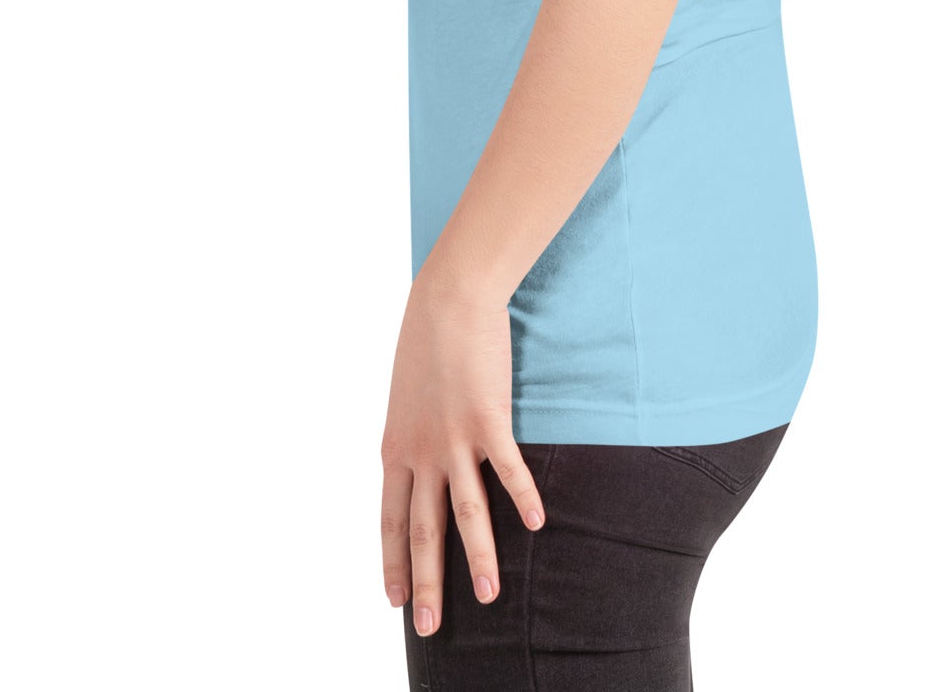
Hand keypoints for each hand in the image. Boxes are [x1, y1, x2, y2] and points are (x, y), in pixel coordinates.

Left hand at [380, 263, 545, 637]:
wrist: (447, 299)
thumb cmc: (426, 339)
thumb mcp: (406, 396)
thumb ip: (412, 433)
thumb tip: (416, 457)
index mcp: (395, 448)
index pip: (389, 519)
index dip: (392, 562)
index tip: (393, 600)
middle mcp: (420, 451)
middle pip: (422, 530)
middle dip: (427, 582)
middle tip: (427, 628)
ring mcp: (454, 438)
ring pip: (465, 512)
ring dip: (478, 556)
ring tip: (487, 596)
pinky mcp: (487, 418)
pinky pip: (507, 469)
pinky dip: (522, 497)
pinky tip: (536, 524)